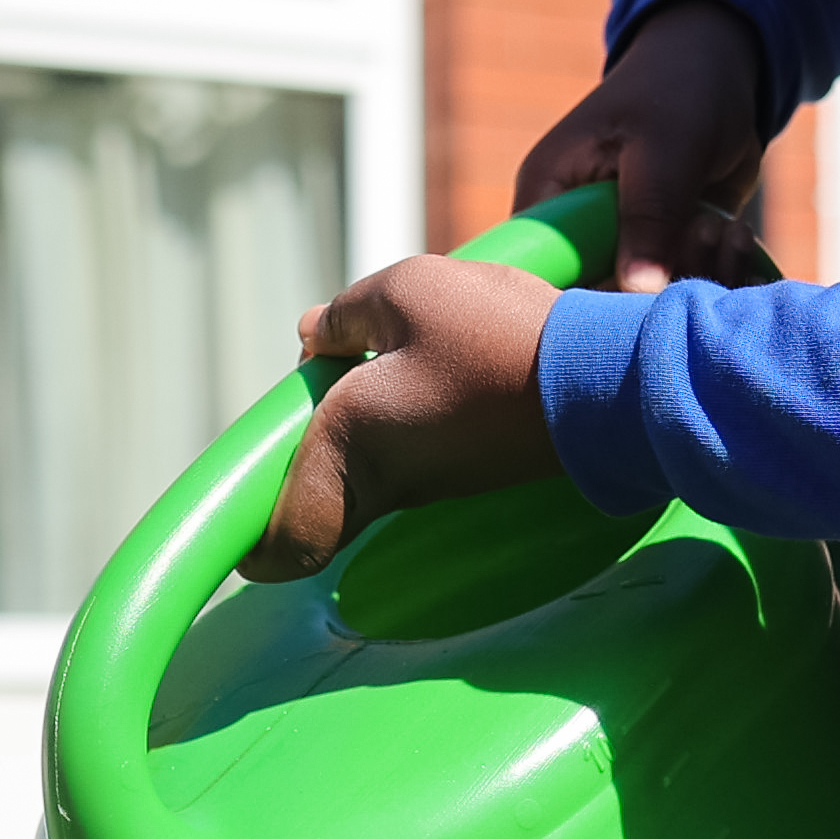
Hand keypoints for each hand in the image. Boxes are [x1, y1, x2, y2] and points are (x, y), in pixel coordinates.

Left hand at [248, 257, 568, 579]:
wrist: (601, 382)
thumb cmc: (495, 336)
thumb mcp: (405, 291)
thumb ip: (345, 313)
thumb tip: (311, 335)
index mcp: (347, 449)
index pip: (284, 542)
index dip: (253, 548)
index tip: (238, 538)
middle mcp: (386, 483)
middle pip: (316, 512)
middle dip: (292, 476)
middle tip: (294, 420)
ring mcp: (432, 482)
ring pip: (361, 477)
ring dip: (345, 436)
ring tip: (354, 366)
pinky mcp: (470, 467)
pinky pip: (405, 456)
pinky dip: (392, 425)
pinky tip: (412, 368)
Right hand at [509, 1, 774, 292]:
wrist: (717, 74)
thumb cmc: (677, 91)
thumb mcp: (665, 145)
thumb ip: (650, 213)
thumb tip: (638, 290)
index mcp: (548, 197)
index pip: (538, 274)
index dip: (578, 303)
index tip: (637, 297)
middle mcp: (575, 232)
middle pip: (595, 301)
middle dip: (657, 289)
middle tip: (701, 236)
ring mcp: (620, 246)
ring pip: (647, 303)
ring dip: (697, 275)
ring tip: (721, 225)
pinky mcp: (661, 255)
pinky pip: (683, 290)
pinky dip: (719, 275)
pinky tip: (737, 233)